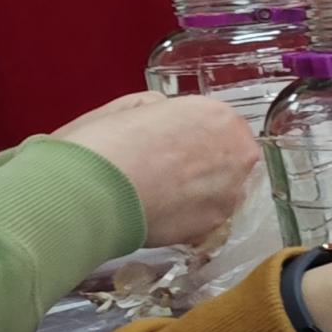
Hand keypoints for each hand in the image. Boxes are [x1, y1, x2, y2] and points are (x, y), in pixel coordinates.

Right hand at [52, 93, 260, 250]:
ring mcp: (229, 192)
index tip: (176, 146)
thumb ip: (163, 109)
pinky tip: (161, 213)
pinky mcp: (214, 224)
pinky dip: (188, 216)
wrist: (94, 190)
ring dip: (200, 192)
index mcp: (217, 115)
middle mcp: (236, 153)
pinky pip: (206, 216)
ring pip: (222, 189)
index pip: (221, 126)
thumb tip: (167, 118)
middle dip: (206, 164)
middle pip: (229, 158)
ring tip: (163, 196)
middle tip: (170, 172)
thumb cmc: (107, 142)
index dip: (197, 136)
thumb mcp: (133, 106)